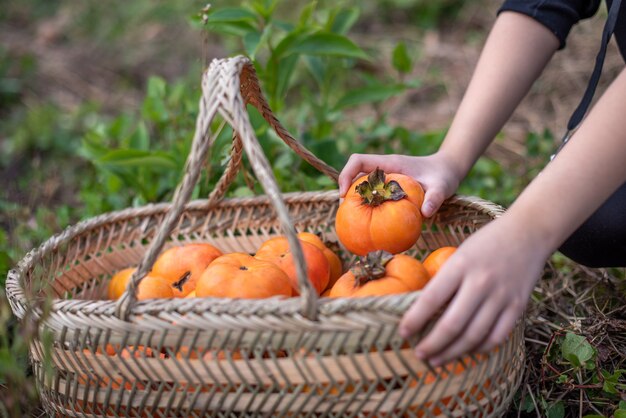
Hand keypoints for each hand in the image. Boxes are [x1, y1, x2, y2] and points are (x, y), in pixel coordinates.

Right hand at [338, 152, 461, 217]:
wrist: (447, 171)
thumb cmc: (443, 176)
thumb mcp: (442, 187)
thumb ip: (435, 198)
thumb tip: (425, 213)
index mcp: (390, 163)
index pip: (358, 161)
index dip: (346, 174)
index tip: (343, 194)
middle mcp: (384, 169)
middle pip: (354, 175)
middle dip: (345, 192)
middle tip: (344, 214)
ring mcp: (384, 179)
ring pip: (360, 186)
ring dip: (354, 201)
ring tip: (352, 222)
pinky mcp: (387, 188)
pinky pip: (371, 196)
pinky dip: (366, 208)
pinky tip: (369, 226)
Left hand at [398, 216, 549, 364]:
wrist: (528, 233)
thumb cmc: (485, 243)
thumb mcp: (459, 255)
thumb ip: (445, 281)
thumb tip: (421, 311)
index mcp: (460, 266)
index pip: (431, 299)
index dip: (414, 320)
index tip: (402, 333)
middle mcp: (480, 283)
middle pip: (452, 324)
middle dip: (432, 344)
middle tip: (419, 354)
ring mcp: (501, 297)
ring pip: (473, 336)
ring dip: (452, 353)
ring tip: (437, 359)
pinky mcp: (518, 307)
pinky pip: (496, 337)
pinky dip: (478, 349)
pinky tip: (465, 351)